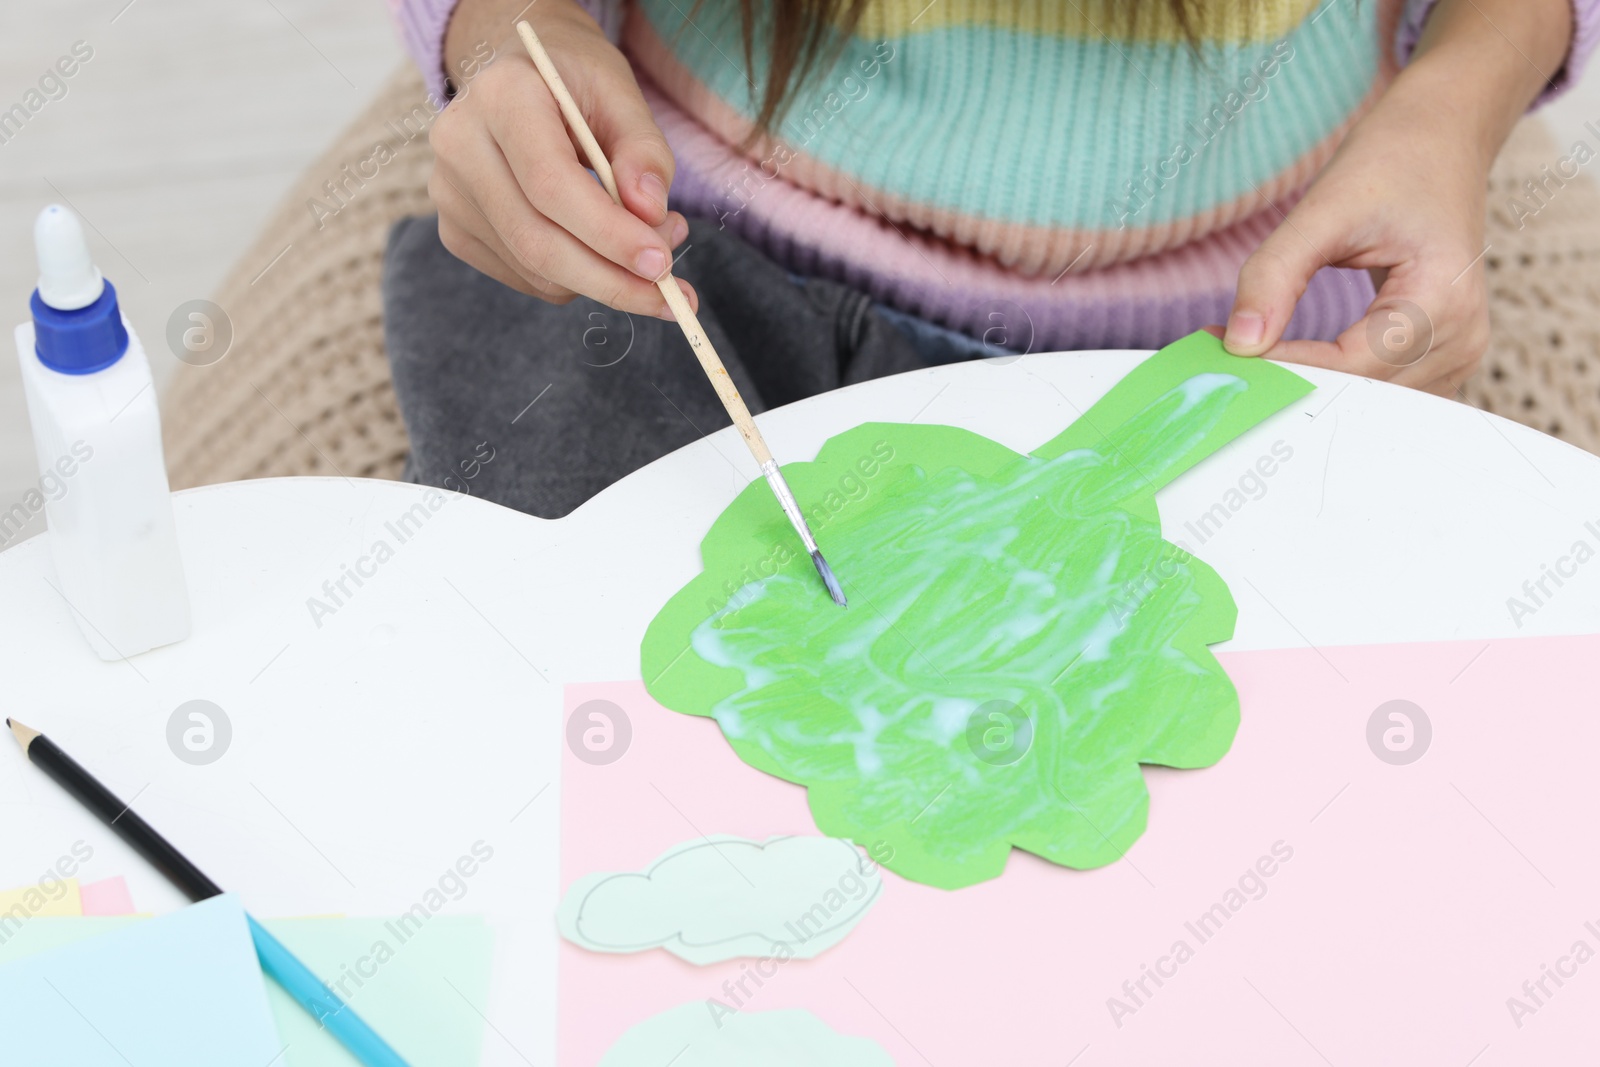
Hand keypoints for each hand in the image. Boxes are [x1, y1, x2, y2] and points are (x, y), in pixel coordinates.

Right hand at [429, 0, 695, 316]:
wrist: (519, 77)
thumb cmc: (576, 82)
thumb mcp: (621, 94)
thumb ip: (644, 150)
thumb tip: (651, 213)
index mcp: (501, 96)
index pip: (550, 184)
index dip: (608, 233)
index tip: (661, 264)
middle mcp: (460, 145)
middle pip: (537, 240)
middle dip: (611, 279)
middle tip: (670, 293)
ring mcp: (450, 194)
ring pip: (534, 269)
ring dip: (603, 281)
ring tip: (653, 254)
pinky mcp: (456, 230)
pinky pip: (526, 277)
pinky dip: (578, 281)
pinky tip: (605, 252)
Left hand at [1223, 0, 1572, 395]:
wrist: (1439, 142)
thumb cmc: (1393, 164)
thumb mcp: (1325, 209)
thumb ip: (1276, 275)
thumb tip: (1239, 343)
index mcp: (1443, 302)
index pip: (1352, 366)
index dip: (1286, 368)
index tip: (1227, 357)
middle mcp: (1460, 340)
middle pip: (1362, 395)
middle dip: (1292, 383)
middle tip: (1227, 365)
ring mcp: (1454, 356)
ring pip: (1367, 403)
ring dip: (1309, 388)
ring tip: (1253, 360)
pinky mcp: (1435, 358)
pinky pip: (1377, 391)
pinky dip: (1330, 381)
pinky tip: (1287, 360)